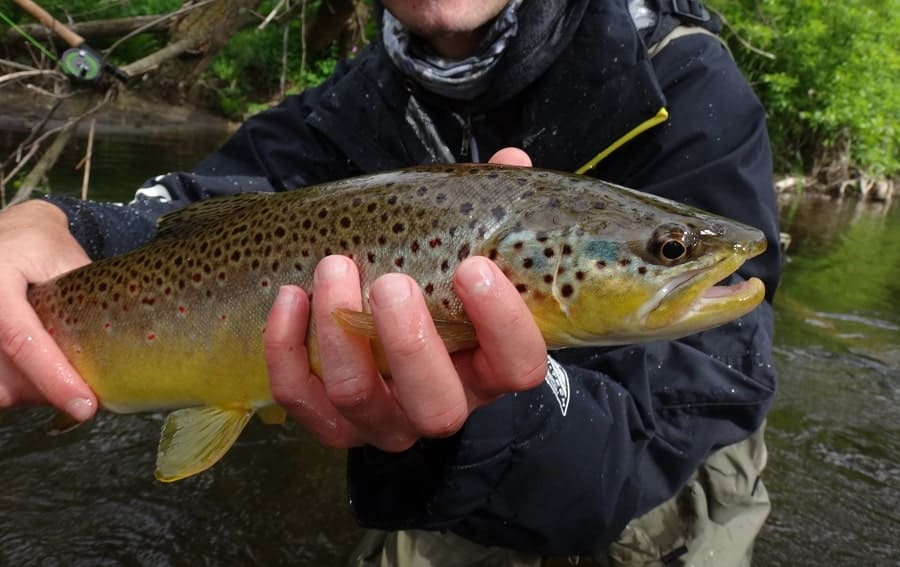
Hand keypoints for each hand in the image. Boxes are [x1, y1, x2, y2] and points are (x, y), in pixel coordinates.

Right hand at [0, 200, 96, 419]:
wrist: (6, 236)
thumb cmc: (37, 245)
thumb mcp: (65, 258)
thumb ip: (85, 298)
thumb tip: (129, 341)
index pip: (21, 340)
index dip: (54, 378)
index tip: (85, 405)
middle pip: (9, 375)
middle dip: (51, 390)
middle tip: (88, 390)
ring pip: (1, 388)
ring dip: (34, 393)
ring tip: (64, 377)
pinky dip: (19, 388)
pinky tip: (41, 377)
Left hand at [264, 148, 547, 450]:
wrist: (385, 334)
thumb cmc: (433, 286)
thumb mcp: (465, 254)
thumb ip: (491, 214)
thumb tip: (510, 159)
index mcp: (489, 365)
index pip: (517, 366)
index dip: (501, 324)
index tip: (473, 266)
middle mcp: (443, 403)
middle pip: (437, 405)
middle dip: (410, 343)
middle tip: (391, 281)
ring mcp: (386, 420)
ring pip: (361, 399)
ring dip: (340, 332)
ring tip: (333, 267)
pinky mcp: (333, 422)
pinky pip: (304, 400)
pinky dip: (289, 349)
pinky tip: (290, 297)